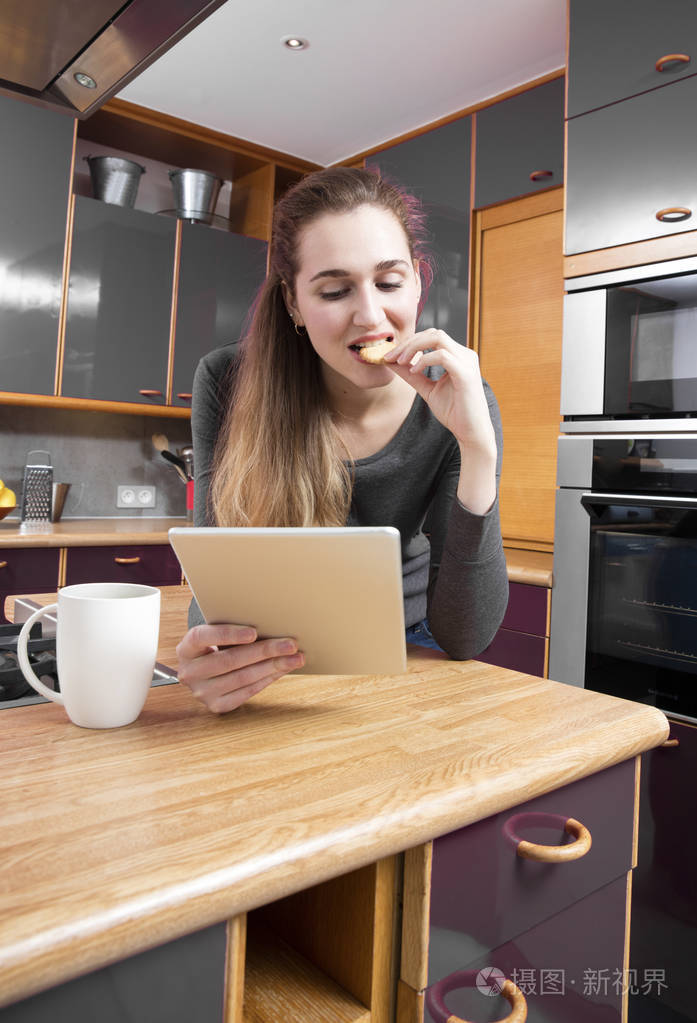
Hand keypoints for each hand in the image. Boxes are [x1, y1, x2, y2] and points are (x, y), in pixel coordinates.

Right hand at [176, 624, 304, 713]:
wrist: (203, 672)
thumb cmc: (215, 646)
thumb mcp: (214, 635)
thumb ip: (231, 630)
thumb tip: (270, 624)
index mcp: (186, 648)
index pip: (203, 637)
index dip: (228, 635)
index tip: (254, 632)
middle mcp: (190, 672)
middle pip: (230, 660)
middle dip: (265, 651)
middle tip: (290, 644)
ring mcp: (202, 692)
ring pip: (243, 678)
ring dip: (273, 667)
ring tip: (295, 658)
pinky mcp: (217, 705)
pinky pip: (248, 691)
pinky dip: (268, 679)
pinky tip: (283, 670)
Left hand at [384, 330, 497, 513]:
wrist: (471, 432)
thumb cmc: (454, 412)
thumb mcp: (427, 390)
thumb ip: (412, 375)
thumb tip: (391, 362)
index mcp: (458, 356)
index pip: (432, 336)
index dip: (410, 342)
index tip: (390, 356)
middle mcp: (465, 355)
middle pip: (433, 333)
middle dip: (409, 342)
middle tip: (391, 356)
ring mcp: (467, 362)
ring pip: (437, 338)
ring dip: (414, 347)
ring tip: (400, 361)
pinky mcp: (466, 374)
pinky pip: (442, 356)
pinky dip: (424, 360)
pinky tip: (414, 371)